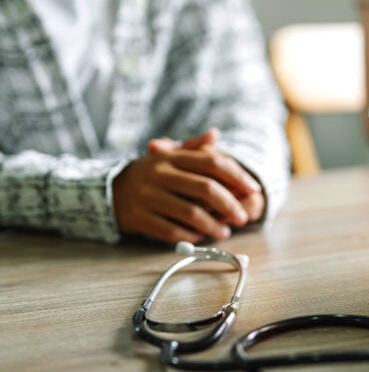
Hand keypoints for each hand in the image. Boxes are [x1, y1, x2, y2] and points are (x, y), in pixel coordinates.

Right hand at [113, 130, 262, 243]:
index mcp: (171, 156)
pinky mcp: (138, 217)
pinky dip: (190, 235)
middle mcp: (159, 173)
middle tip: (242, 217)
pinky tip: (201, 237)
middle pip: (205, 188)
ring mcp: (147, 196)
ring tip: (226, 232)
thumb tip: (215, 134)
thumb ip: (194, 147)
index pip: (212, 162)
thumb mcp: (170, 156)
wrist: (109, 190)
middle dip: (230, 205)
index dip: (237, 176)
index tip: (254, 189)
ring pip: (190, 213)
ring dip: (213, 225)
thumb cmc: (151, 173)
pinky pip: (171, 230)